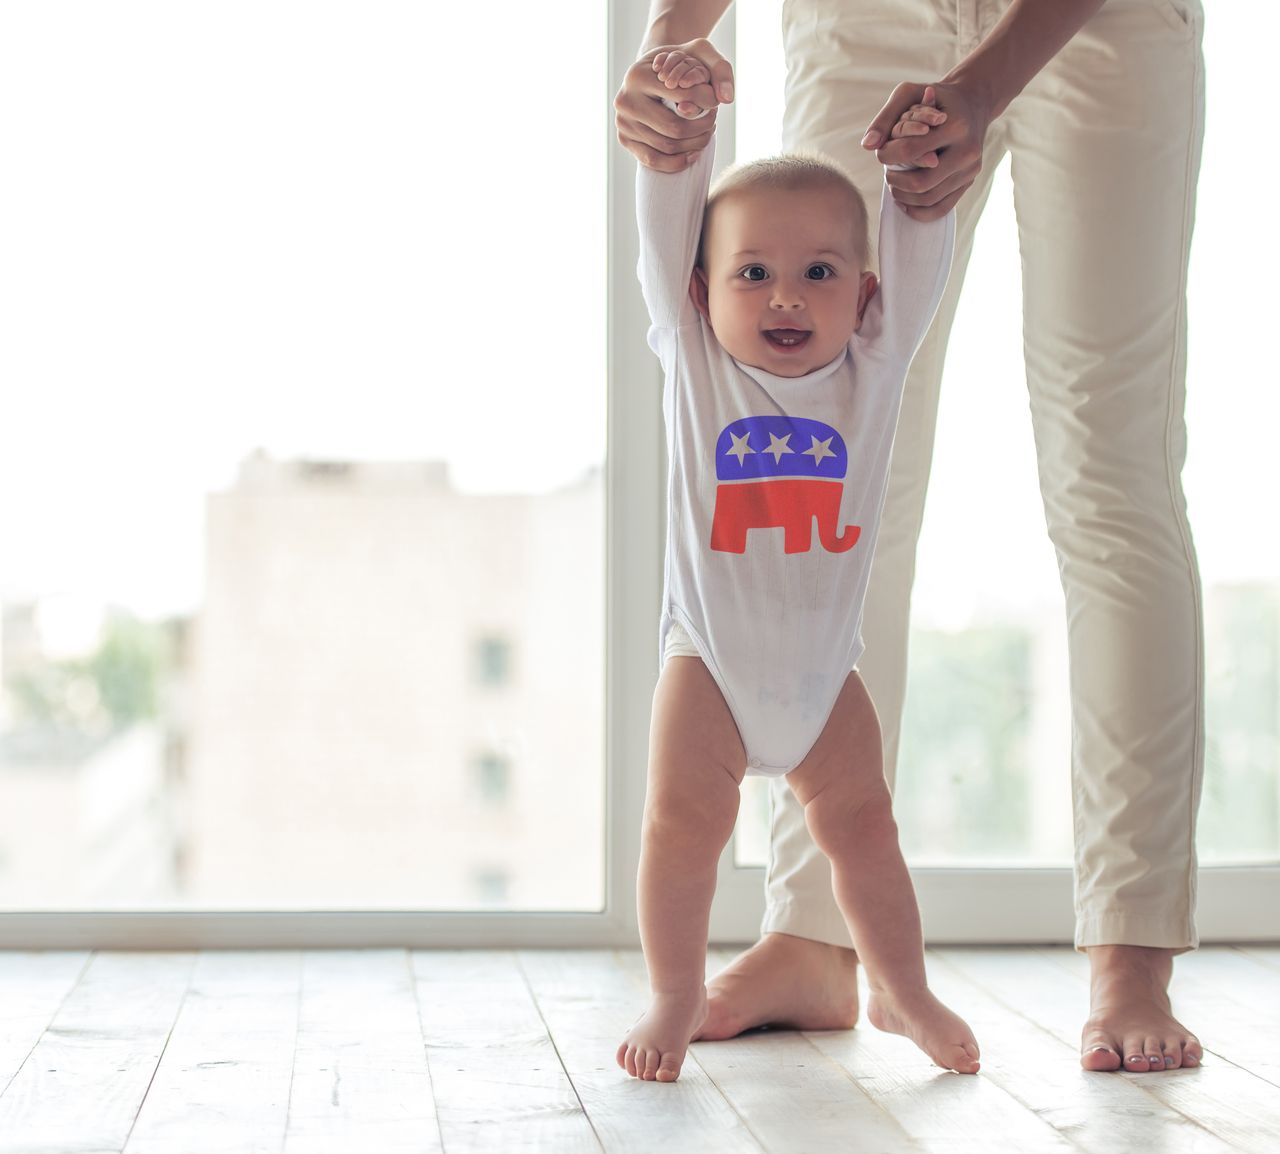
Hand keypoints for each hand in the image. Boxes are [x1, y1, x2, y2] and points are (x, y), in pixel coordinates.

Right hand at [614, 39, 734, 172]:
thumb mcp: (698, 51)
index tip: (715, 102)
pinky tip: (693, 153)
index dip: (706, 101)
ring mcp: (623, 122)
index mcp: (638, 75)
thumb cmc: (677, 61)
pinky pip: (653, 160)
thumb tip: (726, 99)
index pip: (682, 96)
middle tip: (712, 121)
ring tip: (705, 133)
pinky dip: (677, 162)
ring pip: (667, 146)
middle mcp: (625, 100)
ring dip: (694, 144)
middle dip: (701, 128)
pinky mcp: (625, 139)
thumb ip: (719, 68)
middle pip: (674, 127)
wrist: (650, 72)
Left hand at [861, 81, 992, 220]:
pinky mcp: (969, 182)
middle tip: (887, 173)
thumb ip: (885, 117)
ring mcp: (970, 170)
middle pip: (920, 182)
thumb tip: (867, 146)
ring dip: (904, 197)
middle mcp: (967, 151)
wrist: (973, 102)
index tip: (881, 153)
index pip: (911, 150)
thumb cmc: (936, 97)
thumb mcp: (909, 93)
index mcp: (955, 126)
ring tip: (894, 183)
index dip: (888, 155)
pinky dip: (918, 211)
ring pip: (929, 199)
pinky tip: (904, 201)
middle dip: (895, 181)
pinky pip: (941, 209)